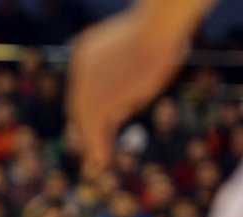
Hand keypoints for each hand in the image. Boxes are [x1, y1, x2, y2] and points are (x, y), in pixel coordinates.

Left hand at [68, 11, 186, 168]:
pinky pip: (93, 129)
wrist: (158, 28)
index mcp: (86, 50)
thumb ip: (130, 74)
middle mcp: (80, 68)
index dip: (90, 107)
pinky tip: (101, 161)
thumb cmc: (162, 33)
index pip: (85, 86)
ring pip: (85, 119)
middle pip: (80, 105)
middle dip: (86, 128)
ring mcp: (86, 86)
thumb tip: (128, 96)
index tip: (100, 122)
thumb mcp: (142, 52)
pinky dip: (96, 146)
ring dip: (91, 142)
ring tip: (97, 162)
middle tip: (92, 148)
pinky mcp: (97, 102)